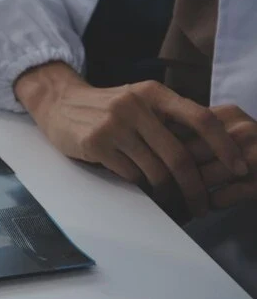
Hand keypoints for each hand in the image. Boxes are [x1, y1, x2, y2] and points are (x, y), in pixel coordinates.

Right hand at [14, 62, 248, 217]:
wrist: (58, 102)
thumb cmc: (106, 108)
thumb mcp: (139, 101)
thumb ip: (169, 119)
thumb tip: (216, 151)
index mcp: (153, 93)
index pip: (200, 119)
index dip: (224, 147)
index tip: (239, 169)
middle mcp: (135, 105)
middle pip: (179, 155)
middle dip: (195, 187)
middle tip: (201, 205)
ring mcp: (114, 124)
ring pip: (155, 171)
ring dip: (168, 193)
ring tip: (172, 203)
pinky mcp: (96, 143)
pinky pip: (131, 175)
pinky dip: (141, 188)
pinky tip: (143, 192)